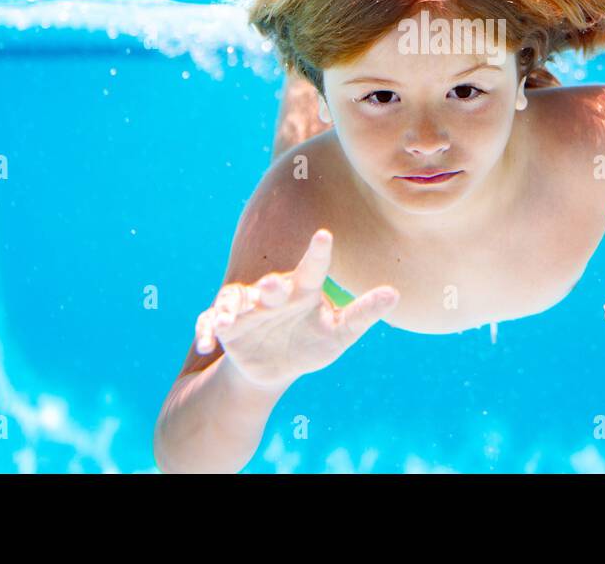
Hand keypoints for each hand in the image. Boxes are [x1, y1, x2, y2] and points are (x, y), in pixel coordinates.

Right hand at [194, 229, 398, 387]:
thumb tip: (395, 293)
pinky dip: (210, 329)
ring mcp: (248, 310)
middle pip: (272, 286)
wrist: (275, 368)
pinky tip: (209, 338)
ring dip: (237, 307)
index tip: (325, 235)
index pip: (313, 269)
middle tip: (275, 284)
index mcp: (303, 291)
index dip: (318, 253)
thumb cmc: (312, 343)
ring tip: (234, 314)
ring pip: (240, 303)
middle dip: (271, 286)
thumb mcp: (339, 333)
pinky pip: (215, 324)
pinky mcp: (229, 328)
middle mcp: (274, 295)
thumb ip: (364, 314)